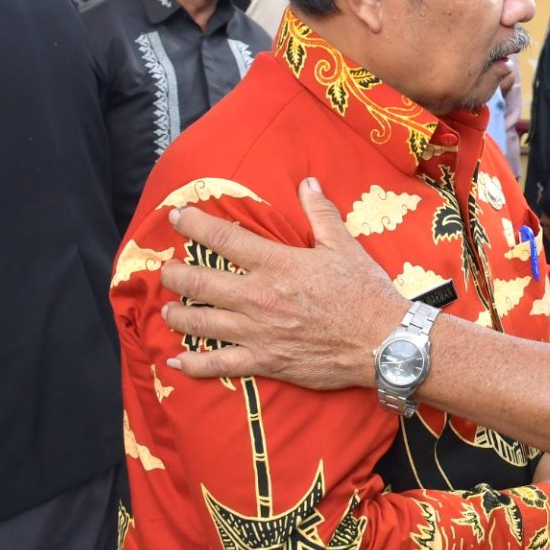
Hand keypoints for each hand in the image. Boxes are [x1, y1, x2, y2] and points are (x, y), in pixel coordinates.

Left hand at [159, 178, 408, 387]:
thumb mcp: (345, 246)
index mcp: (277, 264)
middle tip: (167, 270)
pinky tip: (178, 362)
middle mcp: (259, 297)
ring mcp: (258, 332)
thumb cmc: (365, 292)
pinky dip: (195, 364)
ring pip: (202, 323)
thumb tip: (307, 183)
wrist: (382, 342)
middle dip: (176, 275)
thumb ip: (320, 214)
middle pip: (200, 283)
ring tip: (167, 309)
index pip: (223, 239)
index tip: (177, 217)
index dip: (195, 225)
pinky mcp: (265, 361)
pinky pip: (220, 365)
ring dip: (178, 315)